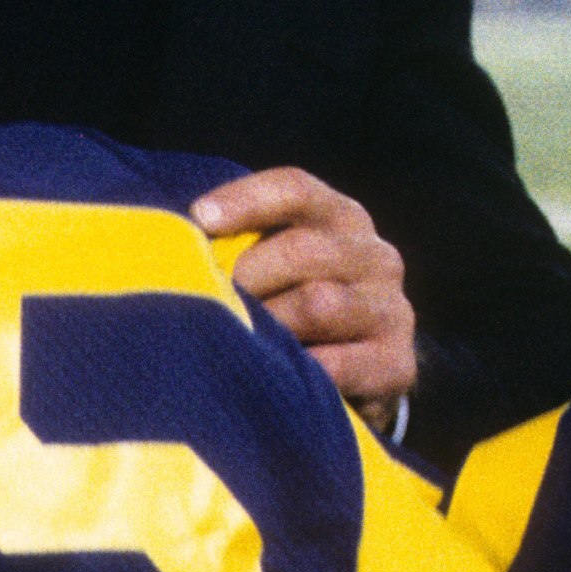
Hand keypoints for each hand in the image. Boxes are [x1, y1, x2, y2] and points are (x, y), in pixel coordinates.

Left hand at [190, 168, 415, 426]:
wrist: (358, 380)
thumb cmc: (289, 310)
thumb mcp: (273, 267)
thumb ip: (238, 245)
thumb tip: (172, 239)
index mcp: (341, 218)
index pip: (296, 190)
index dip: (246, 200)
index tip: (198, 219)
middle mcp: (375, 256)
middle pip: (305, 249)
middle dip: (248, 276)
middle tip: (210, 302)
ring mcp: (392, 309)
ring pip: (319, 304)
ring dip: (268, 325)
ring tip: (235, 342)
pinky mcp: (398, 363)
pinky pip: (339, 365)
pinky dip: (299, 373)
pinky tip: (271, 381)